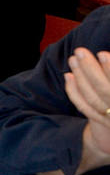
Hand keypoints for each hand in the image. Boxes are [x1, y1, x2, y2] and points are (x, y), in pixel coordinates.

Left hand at [65, 48, 109, 171]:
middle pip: (106, 91)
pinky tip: (68, 76)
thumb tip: (104, 55)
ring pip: (93, 99)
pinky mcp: (103, 123)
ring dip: (80, 78)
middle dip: (91, 70)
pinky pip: (85, 108)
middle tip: (80, 51)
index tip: (102, 53)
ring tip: (73, 59)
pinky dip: (74, 92)